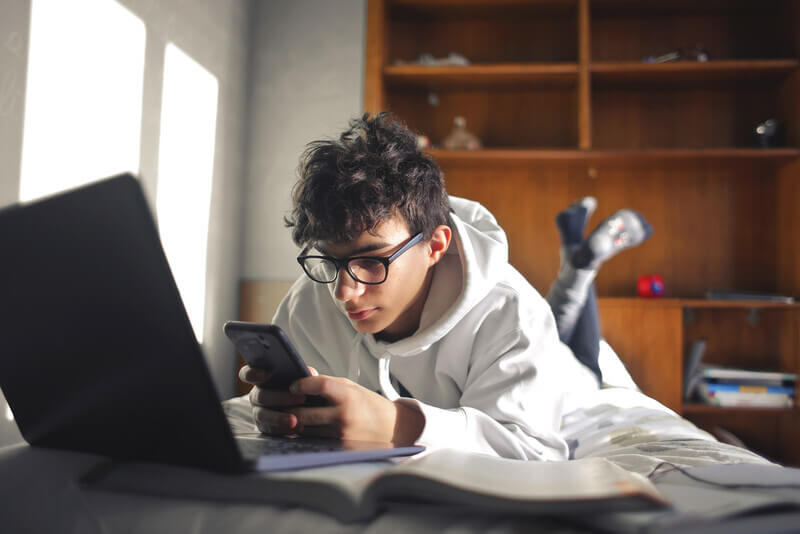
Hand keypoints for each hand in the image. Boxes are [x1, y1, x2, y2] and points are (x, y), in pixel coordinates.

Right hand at [239, 364, 316, 434]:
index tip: (266, 374)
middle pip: (261, 396)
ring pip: (263, 415)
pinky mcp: (265, 427)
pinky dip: (283, 429)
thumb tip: (308, 372)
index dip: (253, 373)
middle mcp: (257, 395)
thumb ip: (303, 374)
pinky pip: (270, 429)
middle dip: (280, 397)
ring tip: (295, 420)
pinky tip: (297, 427)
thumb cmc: (300, 388)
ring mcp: (259, 412)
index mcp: (261, 379)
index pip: (248, 374)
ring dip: (279, 418)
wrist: (306, 409)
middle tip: (301, 398)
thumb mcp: (303, 379)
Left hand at [286, 375, 424, 444]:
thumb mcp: (351, 387)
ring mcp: (340, 436)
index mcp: (348, 396)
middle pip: (303, 413)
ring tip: (292, 415)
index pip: (319, 385)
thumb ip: (326, 381)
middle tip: (284, 403)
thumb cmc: (369, 405)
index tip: (295, 385)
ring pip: (304, 430)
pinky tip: (304, 428)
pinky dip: (306, 434)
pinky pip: (313, 441)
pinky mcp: (338, 450)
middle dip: (290, 408)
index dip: (302, 384)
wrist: (393, 430)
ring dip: (295, 423)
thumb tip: (304, 372)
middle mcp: (344, 416)